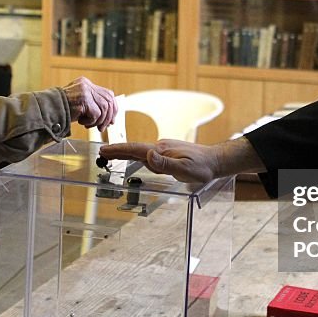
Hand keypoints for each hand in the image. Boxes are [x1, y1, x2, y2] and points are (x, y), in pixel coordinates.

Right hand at [62, 77, 115, 129]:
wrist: (47, 110)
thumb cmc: (61, 109)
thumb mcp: (79, 103)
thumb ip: (92, 104)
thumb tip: (109, 117)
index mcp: (86, 83)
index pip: (108, 94)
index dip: (113, 108)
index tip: (111, 120)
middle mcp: (86, 85)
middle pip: (109, 100)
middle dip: (109, 116)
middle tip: (103, 127)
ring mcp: (85, 92)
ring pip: (104, 108)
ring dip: (99, 121)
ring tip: (91, 126)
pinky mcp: (83, 100)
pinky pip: (96, 114)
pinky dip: (91, 122)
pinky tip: (82, 123)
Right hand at [100, 139, 220, 183]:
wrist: (215, 161)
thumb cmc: (202, 167)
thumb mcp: (184, 168)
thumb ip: (165, 163)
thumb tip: (147, 155)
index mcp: (161, 150)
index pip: (136, 149)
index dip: (119, 149)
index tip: (104, 150)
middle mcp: (161, 147)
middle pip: (135, 149)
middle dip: (118, 150)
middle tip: (101, 152)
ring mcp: (164, 150)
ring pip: (141, 152)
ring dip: (126, 153)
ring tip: (111, 156)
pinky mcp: (168, 154)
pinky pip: (149, 156)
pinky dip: (137, 156)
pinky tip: (135, 160)